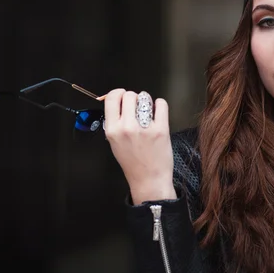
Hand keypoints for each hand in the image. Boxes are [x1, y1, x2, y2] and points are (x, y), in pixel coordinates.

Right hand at [99, 89, 175, 204]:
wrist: (149, 179)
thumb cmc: (132, 163)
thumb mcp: (114, 143)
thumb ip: (114, 123)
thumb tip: (116, 103)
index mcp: (113, 130)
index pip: (112, 98)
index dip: (118, 94)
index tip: (122, 96)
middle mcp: (127, 128)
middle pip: (129, 95)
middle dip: (133, 98)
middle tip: (136, 107)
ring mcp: (144, 128)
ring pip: (145, 97)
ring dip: (146, 102)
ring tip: (147, 112)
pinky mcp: (161, 129)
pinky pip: (161, 104)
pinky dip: (160, 105)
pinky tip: (157, 112)